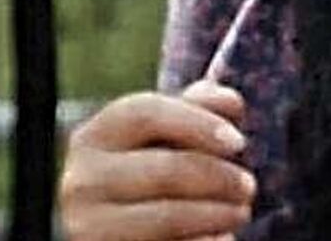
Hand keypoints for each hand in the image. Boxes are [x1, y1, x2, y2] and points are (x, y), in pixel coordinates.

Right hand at [59, 80, 255, 240]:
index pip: (146, 113)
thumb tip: (230, 103)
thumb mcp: (165, 134)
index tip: (239, 143)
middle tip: (249, 187)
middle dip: (218, 177)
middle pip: (165, 169)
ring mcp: (88, 225)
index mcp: (94, 136)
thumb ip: (197, 106)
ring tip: (240, 212)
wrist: (115, 227)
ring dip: (215, 213)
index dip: (198, 123)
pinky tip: (222, 237)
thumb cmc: (149, 167)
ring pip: (165, 216)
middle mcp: (82, 180)